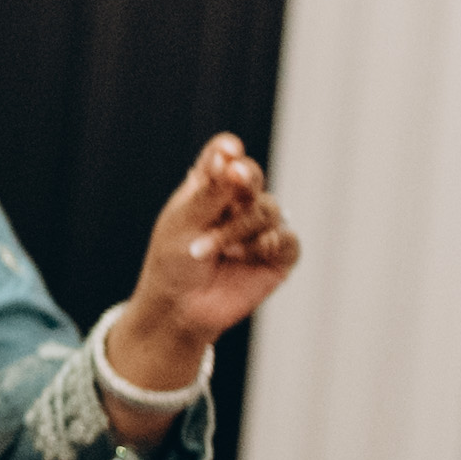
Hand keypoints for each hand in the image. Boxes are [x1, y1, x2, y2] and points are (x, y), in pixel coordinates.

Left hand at [113, 136, 299, 387]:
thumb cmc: (174, 261)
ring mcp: (259, 228)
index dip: (228, 151)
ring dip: (238, 229)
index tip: (228, 152)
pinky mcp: (278, 256)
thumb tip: (230, 159)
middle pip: (252, 176)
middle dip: (245, 179)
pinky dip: (266, 245)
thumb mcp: (185, 223)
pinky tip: (245, 255)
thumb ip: (211, 192)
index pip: (223, 157)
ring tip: (209, 250)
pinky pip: (286, 240)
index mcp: (209, 187)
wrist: (179, 308)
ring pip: (268, 210)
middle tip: (237, 178)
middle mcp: (238, 203)